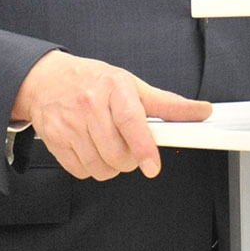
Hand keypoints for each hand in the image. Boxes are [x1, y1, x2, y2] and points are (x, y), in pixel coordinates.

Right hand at [11, 51, 212, 180]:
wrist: (47, 79)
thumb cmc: (93, 81)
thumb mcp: (132, 85)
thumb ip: (168, 103)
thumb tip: (202, 111)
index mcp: (113, 87)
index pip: (131, 121)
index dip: (144, 147)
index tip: (153, 166)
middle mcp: (89, 104)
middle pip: (117, 153)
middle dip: (130, 159)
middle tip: (129, 147)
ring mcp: (69, 123)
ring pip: (100, 167)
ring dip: (111, 167)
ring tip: (110, 147)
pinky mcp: (54, 140)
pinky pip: (81, 171)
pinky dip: (91, 168)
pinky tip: (91, 149)